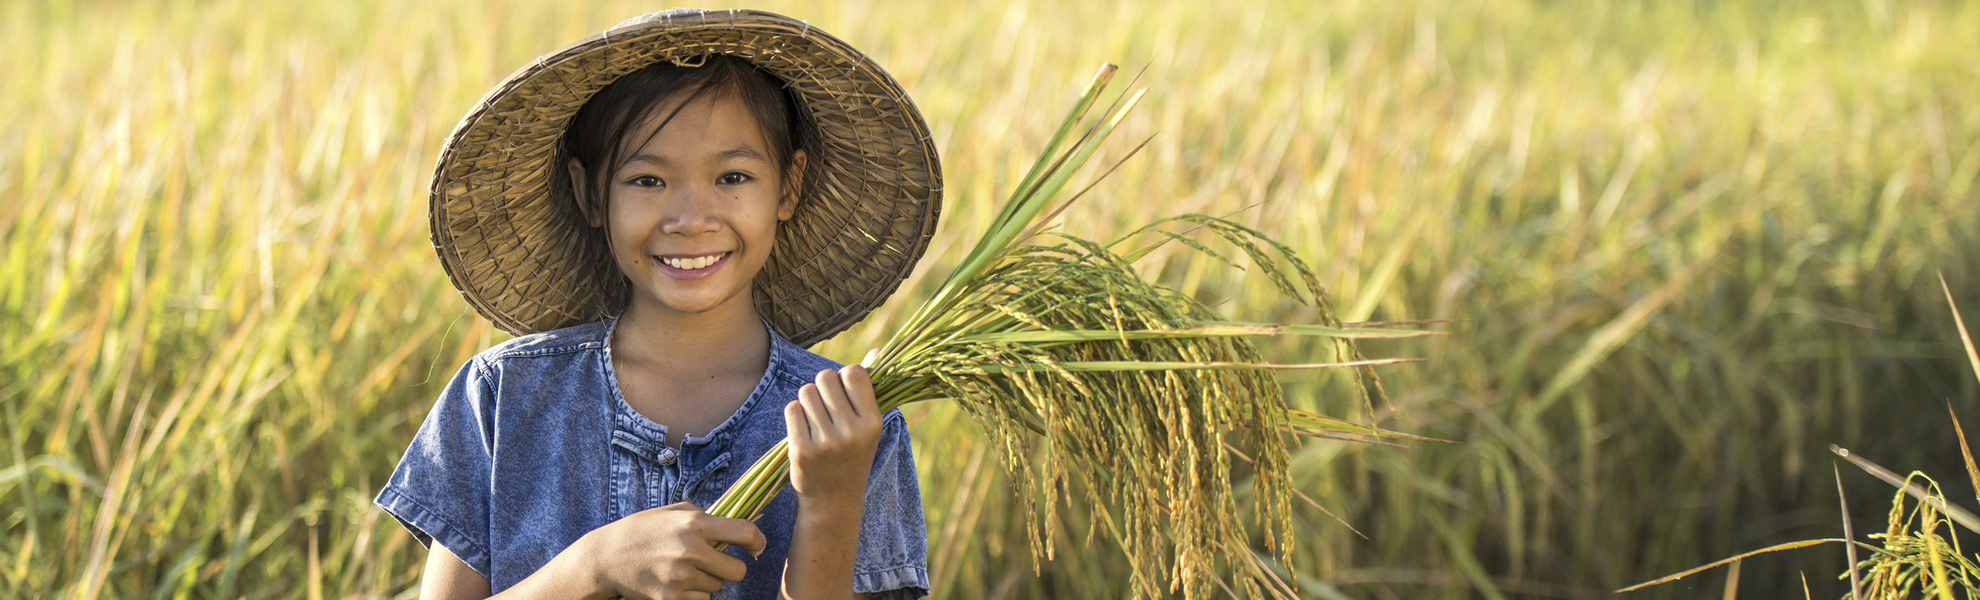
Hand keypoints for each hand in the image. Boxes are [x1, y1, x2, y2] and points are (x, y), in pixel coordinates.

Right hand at [579, 502, 766, 599]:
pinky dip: (694, 594)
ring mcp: (680, 577)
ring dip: (708, 581)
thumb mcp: (675, 512)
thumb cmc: (644, 530)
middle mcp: (689, 550)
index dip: (758, 541)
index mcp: (694, 524)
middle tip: (716, 563)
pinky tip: (677, 583)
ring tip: (684, 569)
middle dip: (731, 568)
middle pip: (737, 571)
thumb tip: (743, 524)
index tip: (756, 546)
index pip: (744, 532)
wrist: (606, 557)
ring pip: (717, 587)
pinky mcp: (671, 598)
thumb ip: (707, 517)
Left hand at [785, 361, 883, 506]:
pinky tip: (804, 431)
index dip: (844, 378)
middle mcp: (851, 431)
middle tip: (827, 408)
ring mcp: (825, 442)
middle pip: (825, 377)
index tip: (844, 394)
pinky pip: (792, 409)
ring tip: (816, 421)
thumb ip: (869, 388)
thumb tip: (875, 350)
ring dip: (807, 401)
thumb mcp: (869, 425)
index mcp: (873, 422)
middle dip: (822, 387)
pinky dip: (795, 415)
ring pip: (806, 392)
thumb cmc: (853, 454)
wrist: (834, 500)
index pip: (853, 372)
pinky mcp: (801, 450)